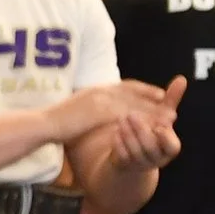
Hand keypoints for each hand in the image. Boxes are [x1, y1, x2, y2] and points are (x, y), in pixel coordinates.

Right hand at [51, 78, 181, 144]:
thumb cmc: (55, 121)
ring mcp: (100, 100)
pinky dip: (142, 121)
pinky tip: (153, 128)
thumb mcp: (75, 109)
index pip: (124, 85)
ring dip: (153, 111)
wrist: (44, 124)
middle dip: (153, 99)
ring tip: (169, 118)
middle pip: (133, 93)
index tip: (158, 94)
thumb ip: (89, 106)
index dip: (143, 89)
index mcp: (94, 89)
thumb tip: (96, 110)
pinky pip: (128, 116)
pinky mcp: (100, 112)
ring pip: (134, 104)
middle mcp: (99, 91)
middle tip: (171, 106)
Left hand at [94, 76, 184, 172]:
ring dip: (128, 135)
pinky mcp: (126, 164)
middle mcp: (157, 157)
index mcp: (170, 147)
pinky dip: (118, 143)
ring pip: (135, 152)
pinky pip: (122, 156)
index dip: (165, 138)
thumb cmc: (152, 130)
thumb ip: (171, 99)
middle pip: (151, 147)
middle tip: (131, 115)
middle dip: (141, 131)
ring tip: (121, 120)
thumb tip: (181, 79)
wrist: (134, 152)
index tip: (158, 126)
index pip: (172, 146)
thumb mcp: (162, 115)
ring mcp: (141, 163)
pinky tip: (114, 131)